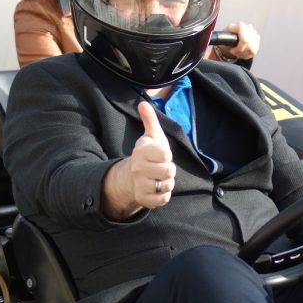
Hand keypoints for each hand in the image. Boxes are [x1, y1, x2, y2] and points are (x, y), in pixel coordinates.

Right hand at [103, 101, 175, 218]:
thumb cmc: (148, 154)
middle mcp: (138, 168)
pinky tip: (158, 188)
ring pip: (167, 185)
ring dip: (168, 182)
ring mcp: (140, 184)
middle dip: (169, 169)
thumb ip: (150, 120)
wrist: (132, 175)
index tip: (161, 155)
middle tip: (161, 167)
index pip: (166, 155)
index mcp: (141, 151)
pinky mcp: (143, 198)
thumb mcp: (151, 135)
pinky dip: (164, 195)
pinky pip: (163, 199)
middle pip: (169, 171)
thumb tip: (143, 103)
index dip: (167, 155)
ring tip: (159, 177)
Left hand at [211, 21, 259, 61]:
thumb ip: (221, 38)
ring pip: (252, 47)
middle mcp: (247, 26)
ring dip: (244, 53)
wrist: (229, 44)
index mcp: (237, 25)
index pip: (242, 29)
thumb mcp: (220, 39)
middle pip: (249, 41)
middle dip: (241, 51)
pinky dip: (248, 54)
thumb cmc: (224, 41)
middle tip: (235, 52)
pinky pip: (255, 50)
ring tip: (238, 53)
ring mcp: (253, 32)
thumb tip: (218, 39)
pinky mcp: (257, 38)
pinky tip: (243, 53)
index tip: (233, 50)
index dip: (240, 43)